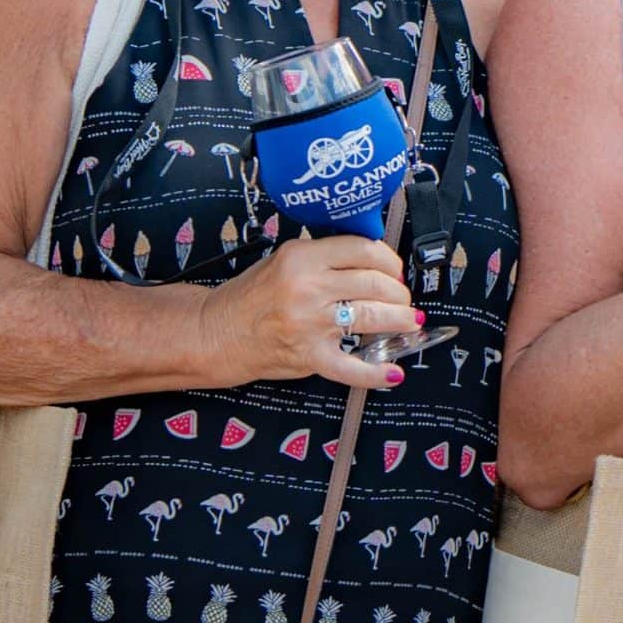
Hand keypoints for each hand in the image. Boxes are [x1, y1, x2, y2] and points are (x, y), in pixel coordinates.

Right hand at [197, 232, 420, 389]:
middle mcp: (308, 287)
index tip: (394, 271)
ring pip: (373, 317)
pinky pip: (351, 367)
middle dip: (399, 292)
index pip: (364, 249)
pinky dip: (376, 373)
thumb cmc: (252, 296)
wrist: (215, 332)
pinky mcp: (309, 356)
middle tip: (402, 298)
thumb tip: (374, 262)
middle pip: (375, 283)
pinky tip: (393, 372)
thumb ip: (325, 258)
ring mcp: (310, 323)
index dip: (390, 261)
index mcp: (303, 256)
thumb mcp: (285, 259)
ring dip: (400, 320)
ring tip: (408, 322)